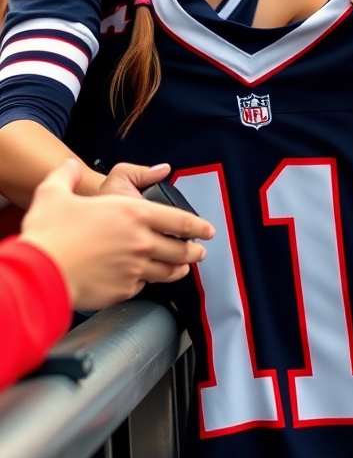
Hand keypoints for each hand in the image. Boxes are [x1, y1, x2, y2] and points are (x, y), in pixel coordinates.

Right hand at [21, 159, 214, 307]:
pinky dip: (146, 282)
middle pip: (180, 250)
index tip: (208, 230)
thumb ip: (69, 175)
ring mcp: (134, 269)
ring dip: (178, 269)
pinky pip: (141, 287)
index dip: (199, 226)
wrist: (41, 271)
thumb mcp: (58, 191)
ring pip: (167, 272)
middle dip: (194, 251)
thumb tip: (76, 166)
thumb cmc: (51, 233)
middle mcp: (140, 242)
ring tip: (182, 269)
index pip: (180, 220)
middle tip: (199, 252)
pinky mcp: (122, 291)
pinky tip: (144, 280)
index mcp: (132, 214)